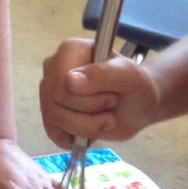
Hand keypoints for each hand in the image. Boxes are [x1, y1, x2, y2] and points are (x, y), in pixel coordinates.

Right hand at [40, 39, 159, 148]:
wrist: (138, 107)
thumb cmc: (136, 87)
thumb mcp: (130, 78)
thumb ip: (103, 75)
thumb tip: (70, 81)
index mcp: (70, 50)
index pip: (62, 83)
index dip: (89, 99)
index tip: (112, 97)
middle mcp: (54, 67)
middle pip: (56, 102)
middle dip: (89, 115)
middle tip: (111, 107)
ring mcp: (49, 91)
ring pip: (54, 119)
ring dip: (86, 128)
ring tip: (106, 119)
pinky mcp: (51, 113)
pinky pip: (53, 133)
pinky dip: (76, 138)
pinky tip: (91, 131)